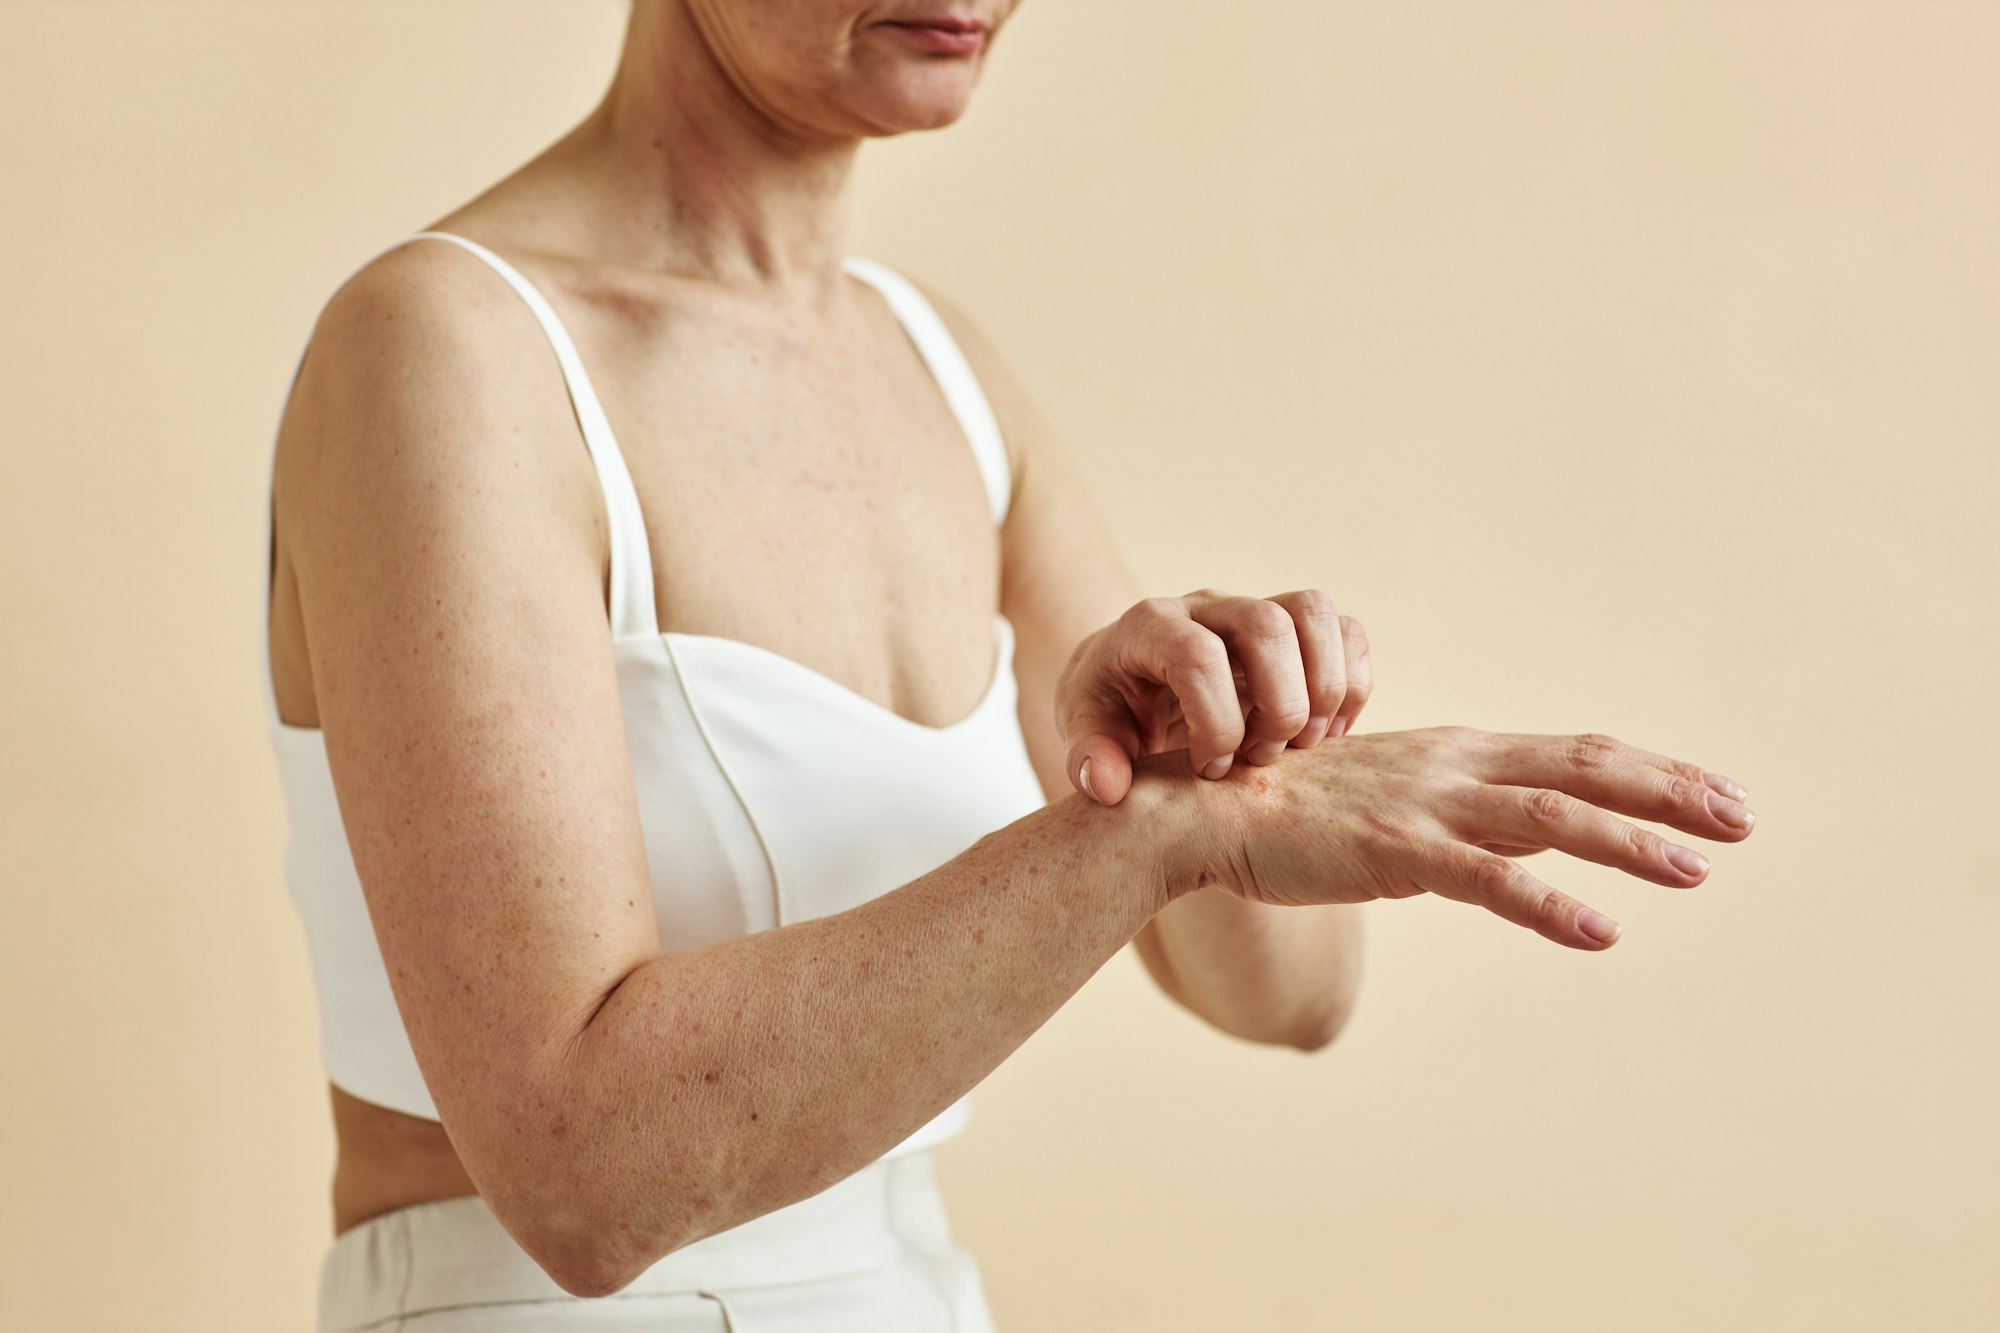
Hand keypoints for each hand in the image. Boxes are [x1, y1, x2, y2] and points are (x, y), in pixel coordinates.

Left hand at [1057, 588, 1370, 805]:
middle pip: (1267, 625)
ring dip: (1324, 689)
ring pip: (1315, 614)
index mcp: (1148, 627)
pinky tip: (1324, 736)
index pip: (1197, 656)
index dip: (1215, 722)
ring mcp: (1255, 610)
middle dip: (1278, 706)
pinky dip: (1351, 685)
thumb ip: (1087, 758)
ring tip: (1301, 746)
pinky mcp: (1295, 628)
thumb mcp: (1083, 733)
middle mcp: (1206, 608)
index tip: (1209, 768)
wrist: (1131, 681)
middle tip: (1261, 759)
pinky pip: (1346, 632)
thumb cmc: (1111, 709)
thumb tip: (1109, 785)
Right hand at [1192, 727, 1754, 949]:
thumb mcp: (1390, 802)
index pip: (1572, 754)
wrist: (1198, 806)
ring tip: (1698, 872)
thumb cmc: (1289, 812)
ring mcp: (1424, 807)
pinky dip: (1547, 905)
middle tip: (1745, 817)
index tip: (1717, 791)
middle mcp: (1451, 768)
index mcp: (1454, 754)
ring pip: (1548, 819)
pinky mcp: (1392, 851)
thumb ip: (1461, 814)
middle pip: (1580, 771)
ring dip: (1629, 843)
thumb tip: (1531, 836)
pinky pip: (1484, 881)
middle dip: (1669, 791)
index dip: (1651, 770)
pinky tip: (1600, 932)